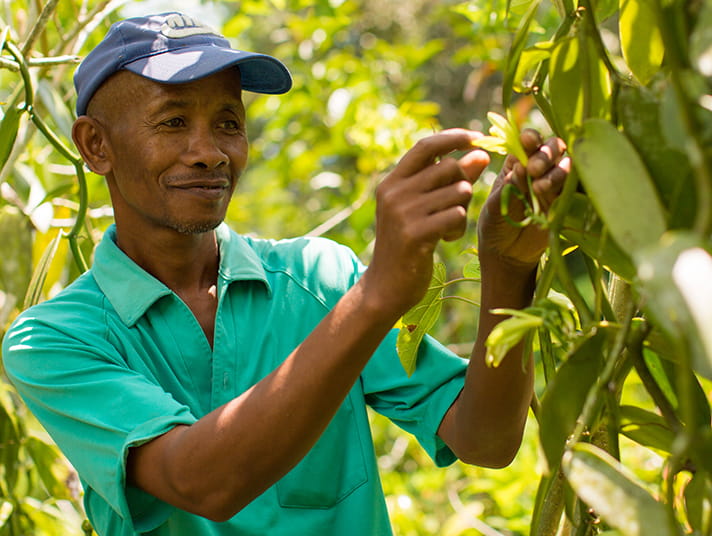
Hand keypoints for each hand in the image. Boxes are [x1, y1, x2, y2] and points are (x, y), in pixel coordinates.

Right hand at [363, 129, 489, 315]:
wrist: (386, 286)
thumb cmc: (409, 244)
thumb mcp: (423, 208)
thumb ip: (450, 180)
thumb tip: (480, 154)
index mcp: (392, 182)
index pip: (425, 146)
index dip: (454, 137)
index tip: (477, 137)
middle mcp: (394, 193)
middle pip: (449, 167)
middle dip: (464, 183)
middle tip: (458, 205)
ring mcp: (402, 213)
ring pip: (459, 191)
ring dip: (463, 209)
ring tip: (448, 226)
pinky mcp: (414, 234)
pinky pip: (456, 215)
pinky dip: (459, 227)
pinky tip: (446, 238)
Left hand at [477, 129, 569, 272]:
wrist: (506, 253)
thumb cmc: (495, 224)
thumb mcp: (495, 206)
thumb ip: (508, 188)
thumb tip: (521, 167)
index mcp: (517, 162)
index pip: (528, 142)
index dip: (531, 138)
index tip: (528, 141)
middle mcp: (540, 168)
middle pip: (554, 147)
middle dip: (547, 153)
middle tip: (534, 168)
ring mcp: (556, 184)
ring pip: (568, 165)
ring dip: (557, 172)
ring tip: (539, 188)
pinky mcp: (568, 201)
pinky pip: (578, 188)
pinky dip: (574, 186)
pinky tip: (562, 195)